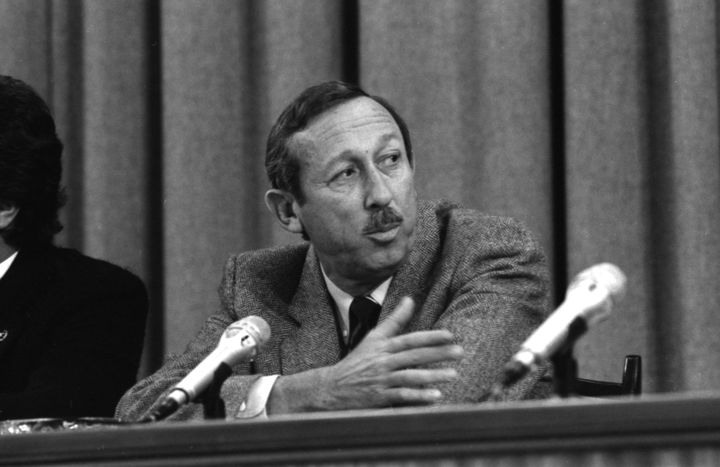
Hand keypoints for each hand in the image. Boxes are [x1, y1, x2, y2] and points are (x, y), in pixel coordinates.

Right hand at [268, 297, 463, 412]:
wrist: (332, 387)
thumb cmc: (357, 361)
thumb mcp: (374, 338)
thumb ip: (394, 320)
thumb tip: (410, 299)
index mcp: (383, 346)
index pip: (410, 339)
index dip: (430, 337)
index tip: (450, 335)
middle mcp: (383, 361)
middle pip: (414, 356)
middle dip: (438, 354)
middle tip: (460, 352)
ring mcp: (381, 379)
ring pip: (409, 376)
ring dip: (432, 375)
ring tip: (453, 375)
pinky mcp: (379, 397)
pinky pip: (401, 396)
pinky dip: (418, 396)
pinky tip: (435, 396)